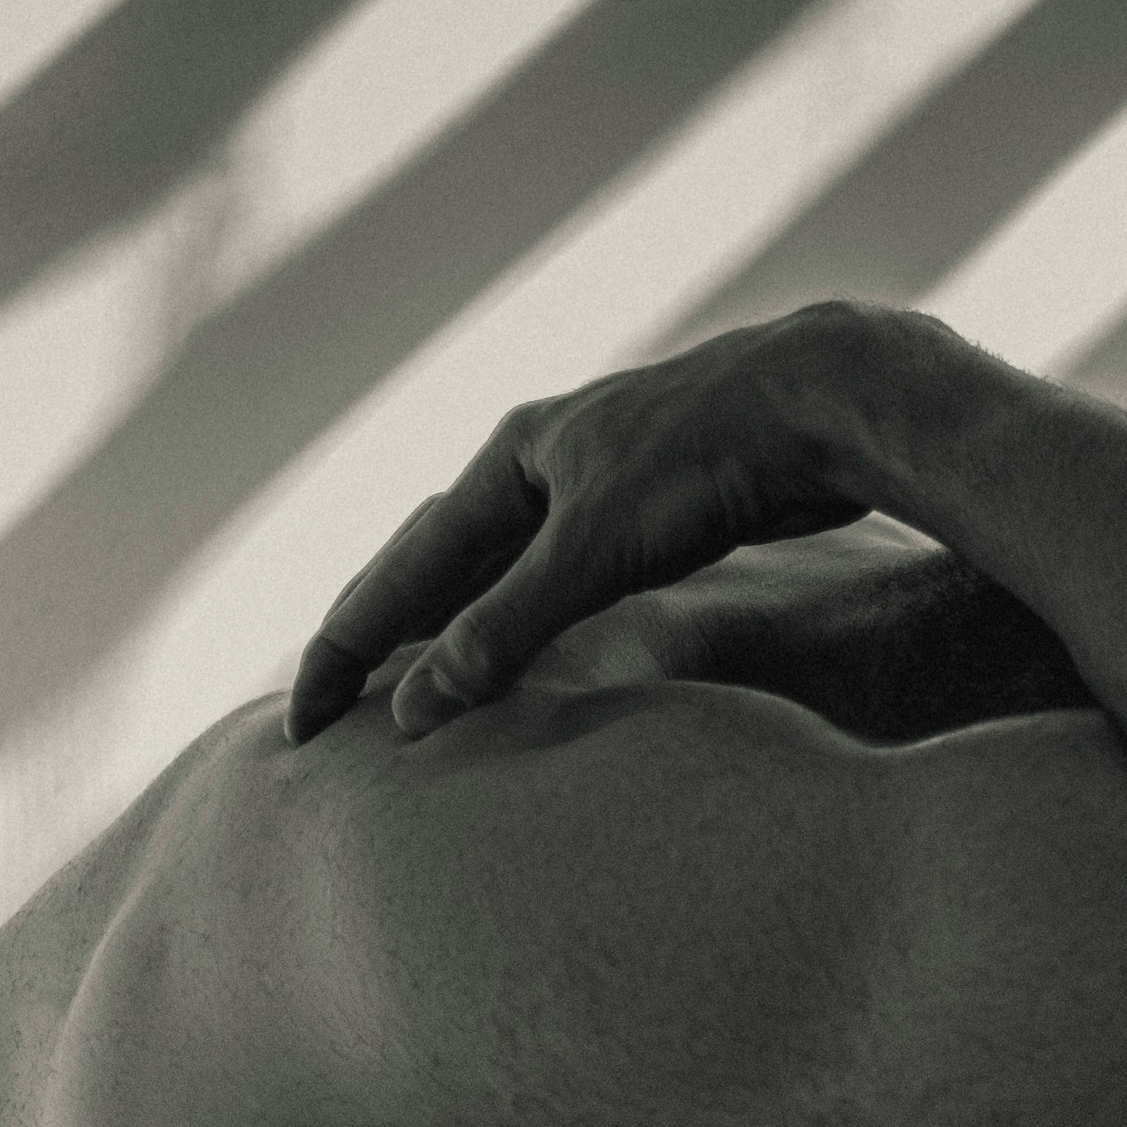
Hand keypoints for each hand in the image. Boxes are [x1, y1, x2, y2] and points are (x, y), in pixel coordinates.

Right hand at [285, 303, 923, 740]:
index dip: (345, 648)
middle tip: (330, 712)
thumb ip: (504, 630)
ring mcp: (597, 487)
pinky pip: (560, 584)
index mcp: (509, 461)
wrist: (822, 404)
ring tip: (412, 692)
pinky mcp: (654, 514)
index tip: (304, 723)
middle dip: (379, 636)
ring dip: (451, 632)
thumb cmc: (708, 461)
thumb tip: (414, 710)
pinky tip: (533, 661)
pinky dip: (526, 627)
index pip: (398, 567)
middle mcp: (542, 466)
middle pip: (435, 564)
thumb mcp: (592, 552)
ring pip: (499, 573)